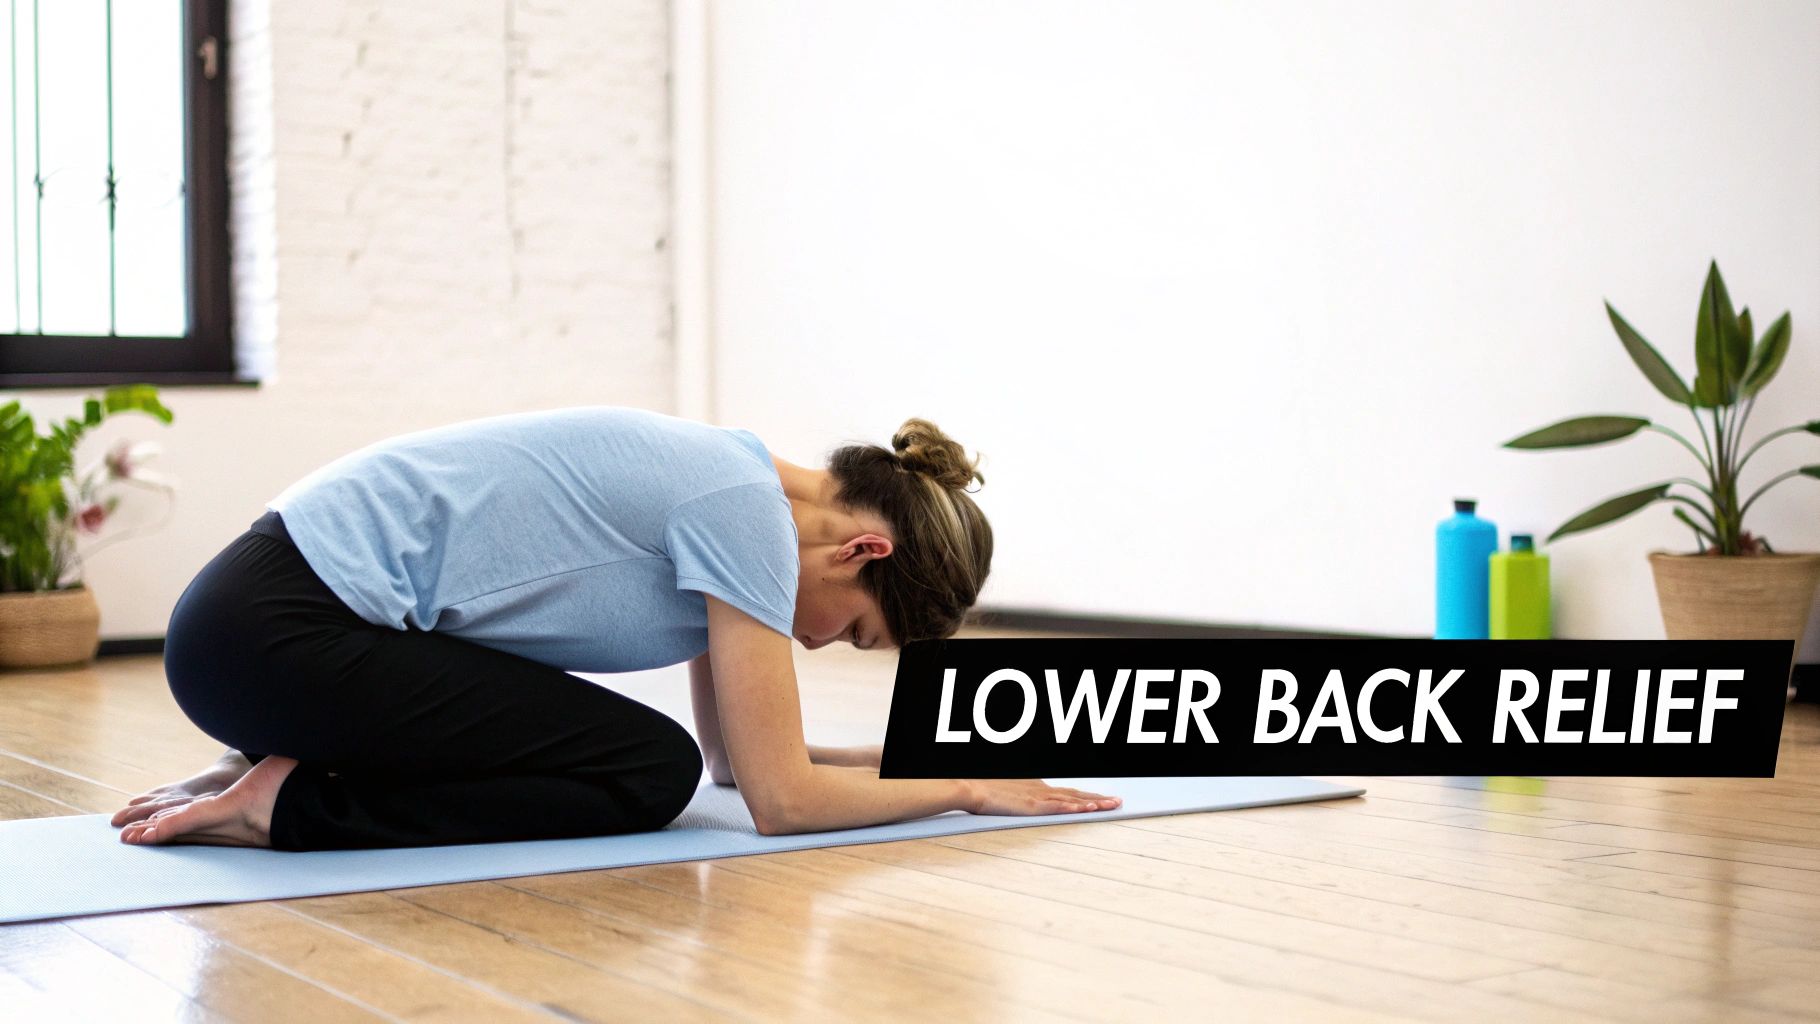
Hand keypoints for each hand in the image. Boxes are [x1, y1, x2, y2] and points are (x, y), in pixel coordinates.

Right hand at [962, 779, 1121, 816]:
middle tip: (1118, 802)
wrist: (972, 788)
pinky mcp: (1031, 805)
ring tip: (1112, 805)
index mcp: (1038, 787)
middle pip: (1077, 794)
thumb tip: (1027, 802)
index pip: (1069, 792)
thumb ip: (1023, 797)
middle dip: (1100, 798)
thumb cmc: (986, 790)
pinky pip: (1057, 807)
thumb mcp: (1010, 793)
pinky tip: (1086, 808)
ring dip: (1094, 802)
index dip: (1088, 795)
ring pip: (1072, 799)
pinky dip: (1073, 807)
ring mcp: (1038, 797)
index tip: (1103, 799)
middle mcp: (1042, 789)